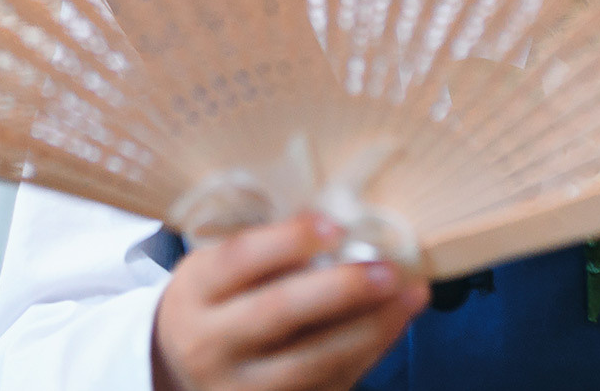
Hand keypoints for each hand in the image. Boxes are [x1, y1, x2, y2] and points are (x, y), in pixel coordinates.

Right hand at [153, 213, 428, 390]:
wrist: (188, 366)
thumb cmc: (223, 297)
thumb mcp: (223, 267)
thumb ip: (271, 250)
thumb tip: (351, 224)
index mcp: (195, 290)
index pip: (240, 259)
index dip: (289, 240)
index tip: (336, 224)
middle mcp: (208, 343)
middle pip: (278, 312)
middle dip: (340, 289)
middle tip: (389, 269)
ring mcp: (238, 387)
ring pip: (311, 361)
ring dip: (370, 327)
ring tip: (411, 295)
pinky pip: (328, 384)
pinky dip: (367, 354)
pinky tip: (395, 324)